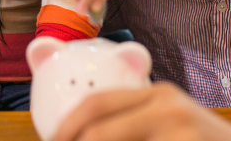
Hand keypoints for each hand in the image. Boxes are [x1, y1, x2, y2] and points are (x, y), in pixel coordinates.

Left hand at [55, 83, 230, 140]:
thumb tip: (86, 134)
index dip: (67, 126)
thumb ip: (137, 121)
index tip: (53, 140)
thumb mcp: (171, 121)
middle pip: (99, 127)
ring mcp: (178, 128)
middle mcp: (165, 105)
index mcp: (156, 94)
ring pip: (114, 139)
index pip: (96, 104)